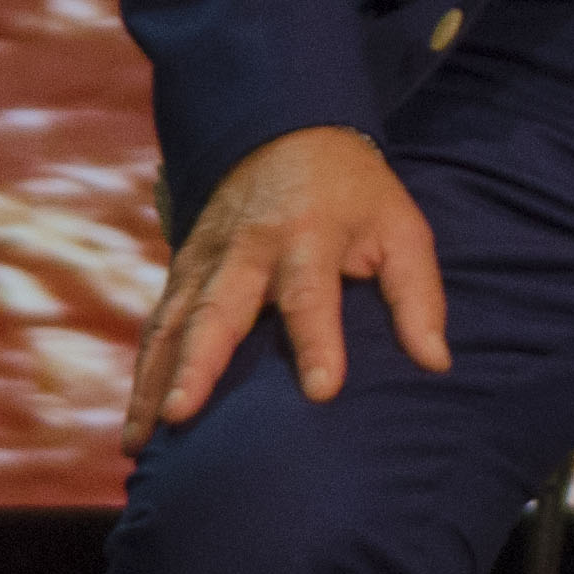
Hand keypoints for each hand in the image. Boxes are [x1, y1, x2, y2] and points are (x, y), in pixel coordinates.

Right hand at [127, 126, 444, 449]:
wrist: (286, 134)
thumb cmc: (356, 195)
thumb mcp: (402, 229)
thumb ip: (419, 296)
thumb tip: (436, 362)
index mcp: (310, 236)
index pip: (311, 295)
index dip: (318, 343)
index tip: (322, 391)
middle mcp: (248, 250)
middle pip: (219, 311)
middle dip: (198, 364)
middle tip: (183, 415)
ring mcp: (205, 260)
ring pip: (173, 324)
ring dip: (154, 380)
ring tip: (143, 439)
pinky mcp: (180, 270)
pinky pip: (157, 325)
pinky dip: (142, 373)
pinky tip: (137, 423)